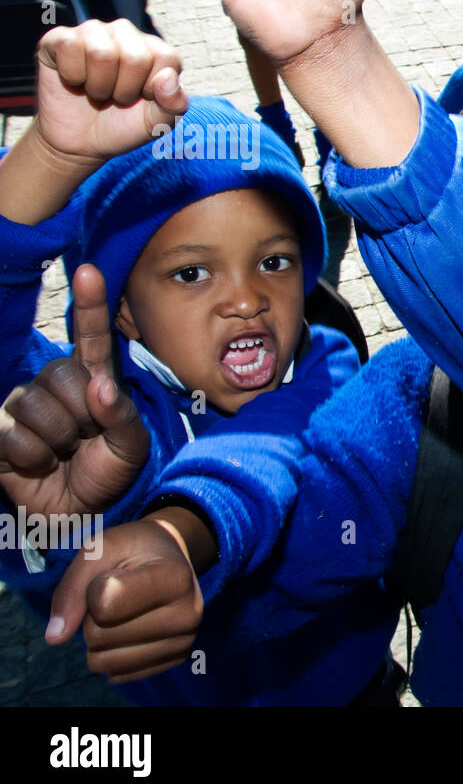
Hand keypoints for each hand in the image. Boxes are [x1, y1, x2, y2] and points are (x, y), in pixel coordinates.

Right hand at [0, 264, 149, 517]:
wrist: (80, 512)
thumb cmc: (109, 472)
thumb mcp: (130, 446)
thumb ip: (121, 416)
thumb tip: (99, 386)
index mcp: (93, 379)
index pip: (91, 337)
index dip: (90, 305)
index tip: (89, 271)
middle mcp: (56, 384)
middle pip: (61, 376)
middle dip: (80, 415)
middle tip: (85, 439)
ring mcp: (24, 405)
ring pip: (35, 406)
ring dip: (56, 439)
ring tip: (64, 453)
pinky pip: (11, 433)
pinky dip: (30, 455)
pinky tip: (38, 463)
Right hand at [29, 19, 186, 174]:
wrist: (81, 142)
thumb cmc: (123, 125)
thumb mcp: (157, 123)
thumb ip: (174, 103)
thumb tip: (168, 76)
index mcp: (154, 49)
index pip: (167, 58)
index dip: (153, 88)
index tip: (142, 98)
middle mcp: (125, 33)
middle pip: (134, 56)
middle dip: (125, 90)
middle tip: (116, 97)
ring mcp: (92, 32)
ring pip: (100, 52)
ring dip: (98, 85)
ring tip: (97, 90)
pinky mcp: (60, 37)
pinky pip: (69, 47)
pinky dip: (72, 75)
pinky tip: (74, 80)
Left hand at [46, 511, 204, 683]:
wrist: (171, 556)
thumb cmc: (133, 548)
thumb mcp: (99, 550)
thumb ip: (72, 588)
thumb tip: (55, 638)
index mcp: (175, 578)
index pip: (104, 605)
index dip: (93, 588)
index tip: (115, 572)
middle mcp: (188, 614)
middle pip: (99, 637)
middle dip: (93, 617)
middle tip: (118, 593)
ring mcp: (185, 640)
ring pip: (105, 662)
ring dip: (100, 639)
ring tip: (123, 612)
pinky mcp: (177, 659)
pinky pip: (118, 674)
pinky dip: (112, 654)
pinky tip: (131, 630)